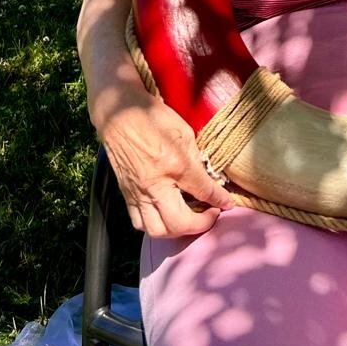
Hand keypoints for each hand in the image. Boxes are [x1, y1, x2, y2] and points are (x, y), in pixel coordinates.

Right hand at [98, 93, 234, 237]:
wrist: (119, 114)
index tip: (228, 204)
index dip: (220, 200)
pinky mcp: (126, 195)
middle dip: (200, 224)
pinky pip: (139, 223)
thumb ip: (196, 158)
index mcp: (174, 164)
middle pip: (179, 223)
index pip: (203, 191)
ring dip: (177, 231)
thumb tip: (208, 177)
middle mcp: (154, 185)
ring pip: (157, 230)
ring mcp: (138, 193)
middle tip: (211, 214)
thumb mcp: (184, 131)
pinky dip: (156, 225)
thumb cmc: (153, 117)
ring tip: (189, 219)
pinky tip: (166, 215)